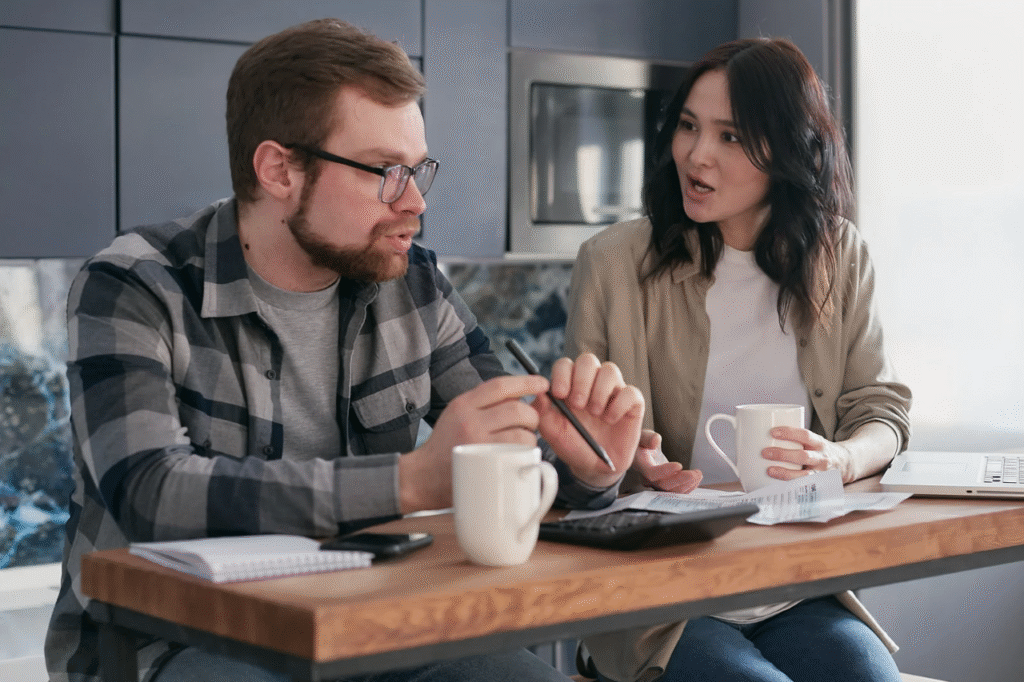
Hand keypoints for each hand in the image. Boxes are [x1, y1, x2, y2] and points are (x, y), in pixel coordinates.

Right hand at [399, 374, 548, 513]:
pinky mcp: (484, 463)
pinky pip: (517, 452)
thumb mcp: (456, 415)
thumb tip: (519, 398)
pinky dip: (525, 453)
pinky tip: (519, 456)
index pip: (500, 385)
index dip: (526, 382)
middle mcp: (469, 419)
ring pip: (522, 432)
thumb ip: (481, 405)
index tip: (542, 383)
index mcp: (463, 404)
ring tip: (522, 443)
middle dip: (532, 415)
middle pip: (516, 409)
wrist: (422, 477)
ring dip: (530, 437)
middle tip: (530, 424)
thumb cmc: (445, 446)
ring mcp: (477, 442)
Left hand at [534, 353, 643, 488]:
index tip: (560, 394)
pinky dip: (619, 405)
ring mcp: (613, 391)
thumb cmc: (573, 445)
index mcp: (570, 385)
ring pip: (610, 370)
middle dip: (581, 380)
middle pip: (588, 360)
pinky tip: (610, 420)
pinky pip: (631, 392)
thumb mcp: (553, 432)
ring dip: (600, 392)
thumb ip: (543, 412)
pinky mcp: (632, 403)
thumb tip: (539, 393)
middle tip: (578, 404)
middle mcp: (592, 383)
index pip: (565, 365)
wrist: (595, 467)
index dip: (562, 374)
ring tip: (595, 414)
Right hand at [631, 430, 702, 492]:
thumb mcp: (642, 435)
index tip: (679, 465)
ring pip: (672, 491)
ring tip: (698, 474)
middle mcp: (647, 478)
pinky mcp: (664, 485)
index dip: (666, 471)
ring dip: (688, 484)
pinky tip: (696, 479)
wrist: (640, 453)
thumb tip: (655, 441)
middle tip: (696, 473)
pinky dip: (688, 487)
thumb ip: (648, 438)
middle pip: (664, 485)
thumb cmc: (642, 444)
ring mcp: (656, 484)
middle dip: (682, 480)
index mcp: (641, 465)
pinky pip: (676, 491)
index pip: (652, 473)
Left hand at [762, 426, 853, 482]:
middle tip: (765, 452)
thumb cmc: (820, 451)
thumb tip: (760, 434)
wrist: (846, 464)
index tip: (773, 432)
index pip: (805, 435)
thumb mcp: (812, 441)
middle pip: (803, 456)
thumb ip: (794, 439)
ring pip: (805, 475)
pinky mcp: (818, 486)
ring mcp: (821, 473)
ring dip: (785, 473)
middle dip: (783, 454)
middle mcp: (822, 458)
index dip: (789, 433)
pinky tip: (778, 487)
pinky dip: (791, 488)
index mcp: (819, 443)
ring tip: (769, 470)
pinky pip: (805, 488)